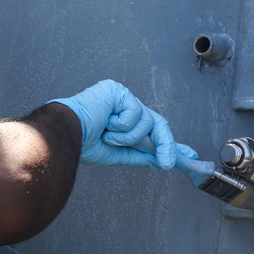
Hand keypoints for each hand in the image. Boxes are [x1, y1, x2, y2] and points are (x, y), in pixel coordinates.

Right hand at [50, 79, 176, 168]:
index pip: (152, 130)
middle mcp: (122, 107)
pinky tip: (105, 123)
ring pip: (148, 121)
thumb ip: (142, 155)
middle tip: (167, 161)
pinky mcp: (118, 91)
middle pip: (157, 124)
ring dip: (129, 137)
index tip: (188, 156)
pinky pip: (136, 113)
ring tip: (107, 136)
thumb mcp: (118, 154)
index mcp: (121, 122)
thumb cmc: (81, 143)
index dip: (170, 142)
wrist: (65, 134)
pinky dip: (122, 126)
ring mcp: (121, 98)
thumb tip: (163, 161)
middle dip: (166, 144)